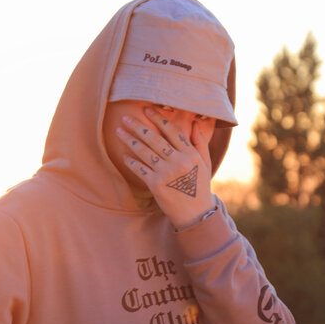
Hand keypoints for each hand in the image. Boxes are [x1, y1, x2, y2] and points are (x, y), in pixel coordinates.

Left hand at [115, 106, 215, 228]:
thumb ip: (200, 143)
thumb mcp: (205, 164)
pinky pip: (140, 169)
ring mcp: (166, 173)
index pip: (172, 131)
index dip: (158, 119)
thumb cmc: (200, 187)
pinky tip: (124, 155)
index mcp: (190, 154)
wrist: (196, 214)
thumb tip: (194, 123)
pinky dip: (131, 162)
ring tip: (119, 132)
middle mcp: (178, 161)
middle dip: (138, 126)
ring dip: (129, 140)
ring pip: (144, 152)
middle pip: (154, 139)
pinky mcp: (156, 185)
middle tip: (125, 117)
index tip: (146, 109)